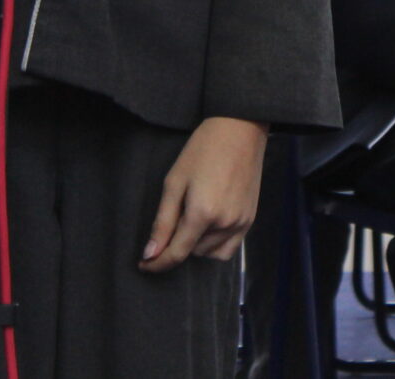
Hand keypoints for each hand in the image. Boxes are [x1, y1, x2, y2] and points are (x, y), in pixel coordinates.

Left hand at [140, 116, 266, 272]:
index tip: (144, 264)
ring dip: (195, 245)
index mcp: (203, 213)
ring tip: (191, 217)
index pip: (176, 253)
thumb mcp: (174, 181)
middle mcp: (225, 224)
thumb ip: (162, 222)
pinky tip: (207, 227)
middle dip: (177, 242)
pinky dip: (214, 245)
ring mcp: (240, 223)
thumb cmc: (203, 149)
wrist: (240, 129)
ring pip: (209, 253)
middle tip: (174, 214)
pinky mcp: (250, 220)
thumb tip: (150, 254)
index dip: (157, 263)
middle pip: (192, 252)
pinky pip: (229, 249)